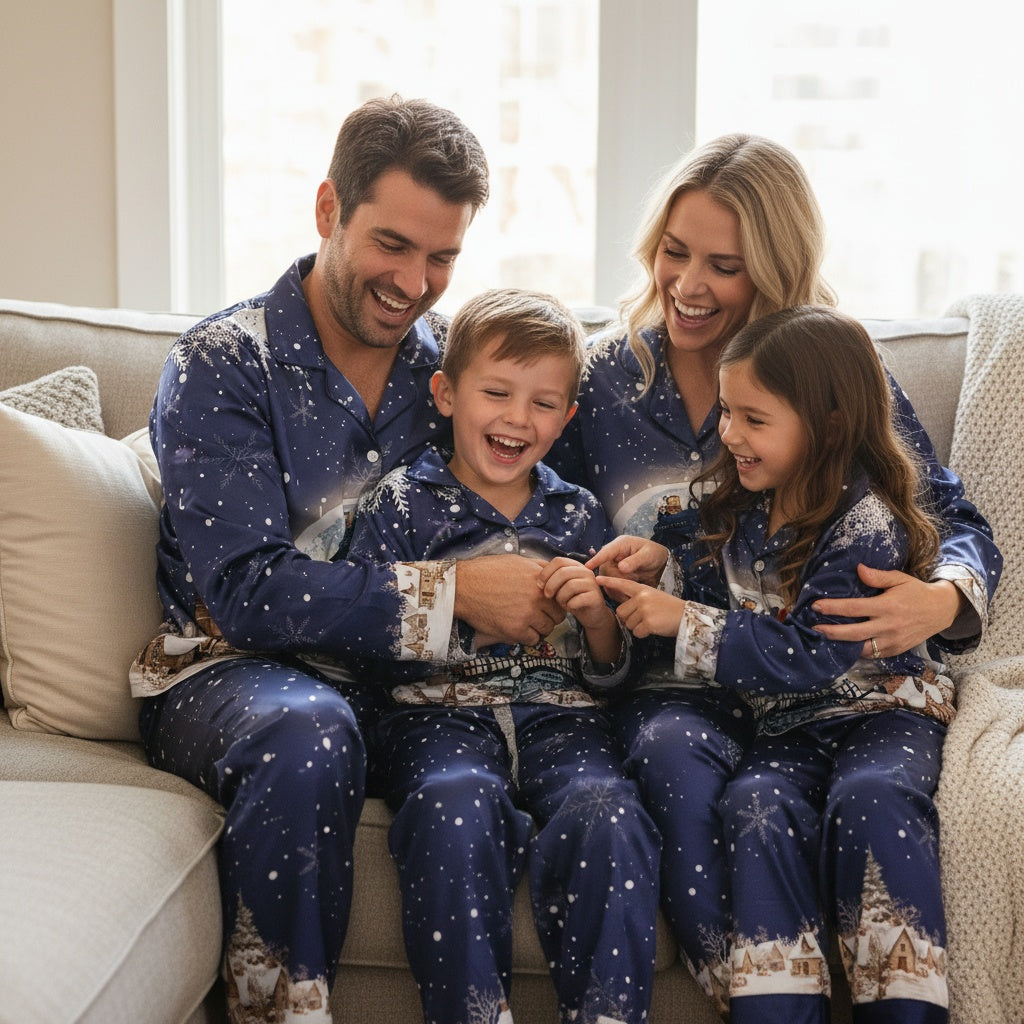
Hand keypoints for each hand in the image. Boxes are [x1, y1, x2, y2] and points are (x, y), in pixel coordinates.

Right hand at [455, 554, 564, 645]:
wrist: (464, 587)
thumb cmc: (487, 572)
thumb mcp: (517, 561)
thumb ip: (538, 566)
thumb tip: (553, 571)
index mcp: (539, 581)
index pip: (561, 598)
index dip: (555, 603)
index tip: (547, 605)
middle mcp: (536, 598)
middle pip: (557, 616)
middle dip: (550, 616)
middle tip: (538, 616)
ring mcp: (526, 615)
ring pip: (547, 629)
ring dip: (539, 628)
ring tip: (527, 622)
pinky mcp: (515, 630)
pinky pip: (533, 639)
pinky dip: (527, 636)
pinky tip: (519, 629)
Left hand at [539, 556, 607, 630]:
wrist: (591, 614)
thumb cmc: (572, 598)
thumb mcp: (561, 586)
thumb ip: (552, 579)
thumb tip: (538, 580)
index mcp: (576, 565)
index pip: (558, 561)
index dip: (546, 572)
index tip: (539, 585)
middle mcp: (586, 571)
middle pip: (563, 572)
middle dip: (551, 585)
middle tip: (547, 596)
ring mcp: (592, 583)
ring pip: (570, 586)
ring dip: (561, 597)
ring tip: (562, 602)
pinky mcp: (595, 597)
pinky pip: (577, 600)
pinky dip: (570, 605)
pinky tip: (570, 607)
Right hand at [586, 535, 669, 586]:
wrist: (660, 565)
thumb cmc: (654, 554)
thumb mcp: (648, 555)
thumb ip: (635, 561)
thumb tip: (620, 567)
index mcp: (620, 544)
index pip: (605, 552)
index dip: (596, 559)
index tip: (588, 566)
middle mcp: (613, 555)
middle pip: (605, 569)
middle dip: (617, 577)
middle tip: (634, 579)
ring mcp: (612, 566)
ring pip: (606, 579)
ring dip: (618, 586)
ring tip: (633, 585)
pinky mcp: (614, 577)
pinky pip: (610, 586)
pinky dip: (618, 591)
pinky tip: (628, 593)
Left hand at [598, 576, 684, 638]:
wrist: (686, 617)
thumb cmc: (668, 609)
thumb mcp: (653, 597)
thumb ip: (637, 599)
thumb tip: (622, 611)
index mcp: (642, 589)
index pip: (623, 584)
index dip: (609, 582)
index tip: (597, 578)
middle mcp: (642, 597)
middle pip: (621, 612)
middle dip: (629, 619)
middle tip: (644, 618)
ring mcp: (644, 609)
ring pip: (628, 623)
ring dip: (637, 627)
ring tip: (651, 622)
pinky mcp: (648, 622)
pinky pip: (636, 632)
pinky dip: (643, 634)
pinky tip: (654, 628)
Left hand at [812, 564, 963, 658]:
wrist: (940, 610)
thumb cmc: (915, 592)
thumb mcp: (899, 579)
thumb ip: (877, 576)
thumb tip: (858, 568)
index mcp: (887, 606)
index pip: (854, 608)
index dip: (833, 607)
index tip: (816, 606)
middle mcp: (889, 626)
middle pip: (854, 633)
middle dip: (831, 632)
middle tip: (813, 628)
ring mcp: (893, 641)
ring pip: (862, 648)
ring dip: (842, 646)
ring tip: (824, 639)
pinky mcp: (896, 650)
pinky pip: (873, 655)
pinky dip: (858, 652)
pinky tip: (844, 647)